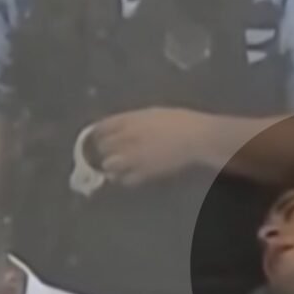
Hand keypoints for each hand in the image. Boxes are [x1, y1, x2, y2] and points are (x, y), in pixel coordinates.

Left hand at [92, 108, 213, 185]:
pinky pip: (126, 180)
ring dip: (110, 166)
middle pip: (102, 146)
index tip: (97, 137)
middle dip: (103, 150)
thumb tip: (119, 127)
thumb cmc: (179, 121)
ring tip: (115, 167)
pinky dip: (125, 179)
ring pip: (109, 165)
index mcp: (129, 120)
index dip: (97, 133)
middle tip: (107, 153)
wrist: (196, 137)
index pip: (101, 127)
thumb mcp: (152, 113)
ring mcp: (134, 156)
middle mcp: (126, 137)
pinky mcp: (145, 172)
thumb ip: (132, 120)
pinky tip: (129, 176)